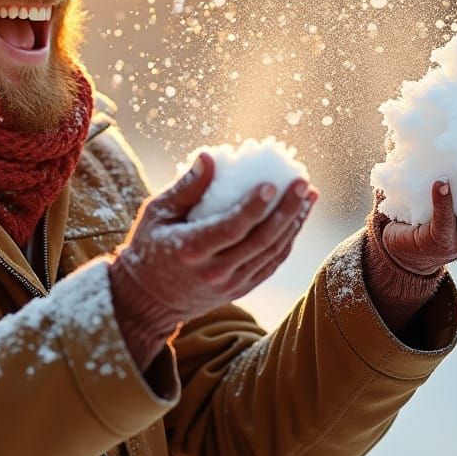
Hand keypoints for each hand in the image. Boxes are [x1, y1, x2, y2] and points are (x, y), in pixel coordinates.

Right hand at [109, 152, 317, 369]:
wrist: (148, 299)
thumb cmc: (148, 246)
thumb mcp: (157, 213)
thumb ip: (185, 187)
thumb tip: (209, 155)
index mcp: (190, 250)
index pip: (231, 228)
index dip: (254, 206)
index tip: (272, 183)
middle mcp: (214, 272)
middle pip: (260, 240)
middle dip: (287, 210)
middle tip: (302, 182)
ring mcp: (230, 284)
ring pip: (272, 253)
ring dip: (294, 223)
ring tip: (308, 196)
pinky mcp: (240, 290)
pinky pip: (271, 264)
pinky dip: (287, 241)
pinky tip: (297, 219)